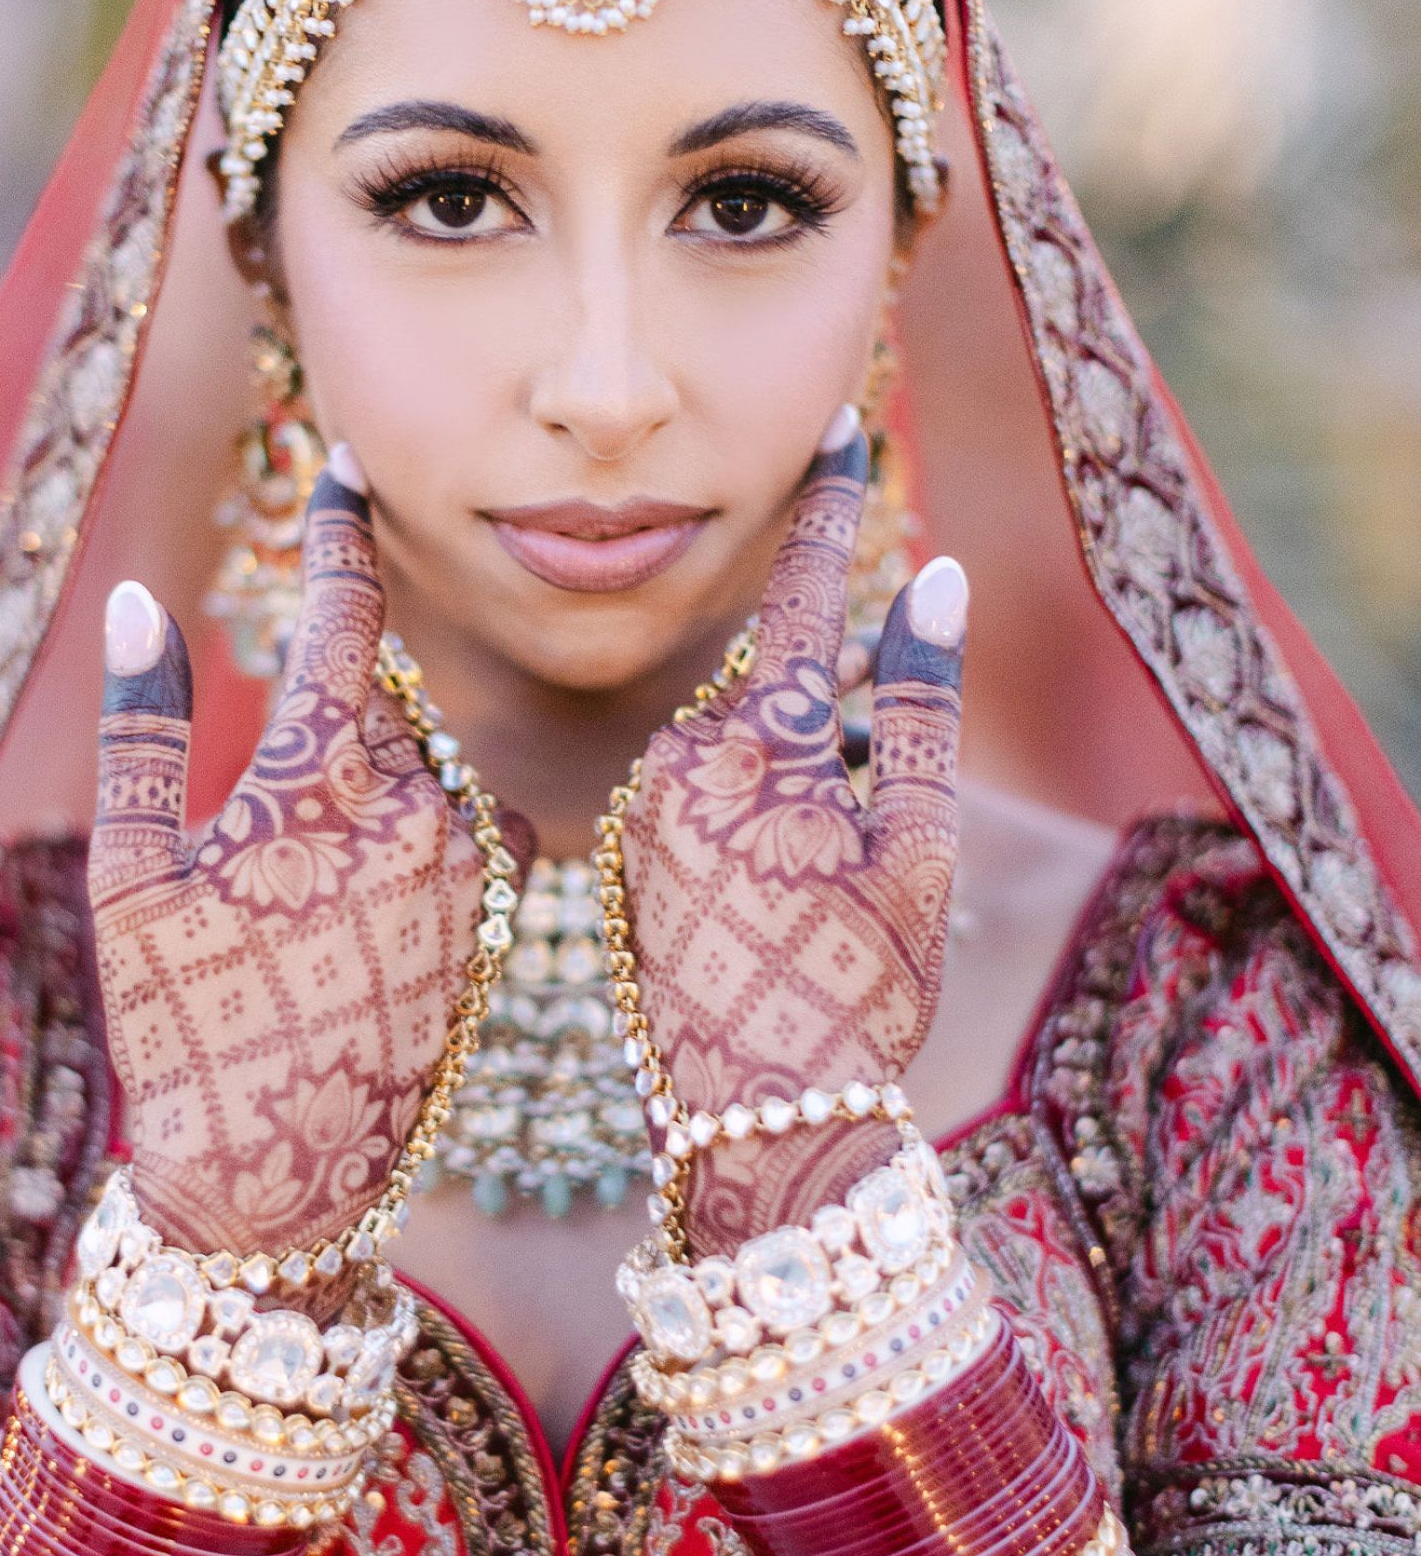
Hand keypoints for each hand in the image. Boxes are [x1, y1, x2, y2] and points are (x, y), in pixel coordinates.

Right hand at [87, 458, 491, 1258]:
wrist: (281, 1184)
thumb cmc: (184, 1032)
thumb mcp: (132, 878)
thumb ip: (147, 729)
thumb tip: (144, 599)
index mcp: (329, 781)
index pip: (348, 612)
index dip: (337, 530)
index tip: (340, 464)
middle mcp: (427, 810)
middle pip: (388, 696)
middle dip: (338, 707)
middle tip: (274, 827)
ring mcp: (474, 870)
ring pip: (427, 764)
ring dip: (372, 781)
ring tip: (302, 901)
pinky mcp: (497, 923)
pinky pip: (460, 830)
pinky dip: (410, 834)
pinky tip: (347, 924)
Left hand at [621, 414, 966, 1254]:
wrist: (752, 1124)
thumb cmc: (858, 993)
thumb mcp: (920, 849)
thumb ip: (921, 707)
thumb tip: (933, 579)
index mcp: (765, 748)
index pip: (807, 597)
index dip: (831, 511)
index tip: (840, 430)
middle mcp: (682, 759)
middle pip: (772, 683)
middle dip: (820, 703)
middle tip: (852, 801)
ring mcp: (642, 809)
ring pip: (735, 746)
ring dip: (784, 779)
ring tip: (815, 903)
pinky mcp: (622, 856)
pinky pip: (698, 798)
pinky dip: (745, 817)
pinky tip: (772, 911)